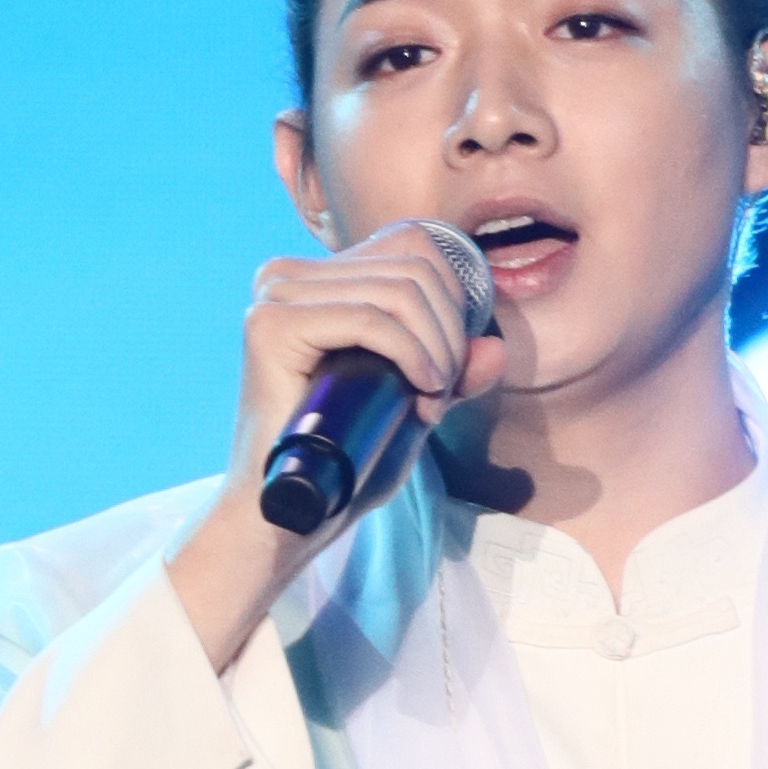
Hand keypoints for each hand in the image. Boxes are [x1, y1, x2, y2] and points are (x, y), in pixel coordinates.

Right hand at [167, 222, 507, 667]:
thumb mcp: (411, 409)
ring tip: (428, 404)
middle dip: (450, 335)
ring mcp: (276, 295)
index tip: (449, 370)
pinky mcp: (271, 326)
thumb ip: (451, 375)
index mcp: (317, 280)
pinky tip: (420, 391)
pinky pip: (370, 318)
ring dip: (436, 351)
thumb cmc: (343, 468)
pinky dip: (411, 354)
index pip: (413, 247)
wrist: (283, 521)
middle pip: (414, 268)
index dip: (453, 303)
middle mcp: (289, 275)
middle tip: (439, 396)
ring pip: (399, 291)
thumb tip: (495, 347)